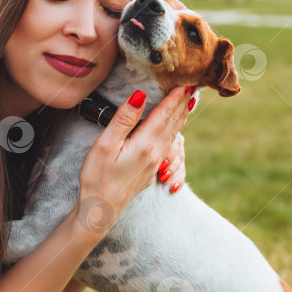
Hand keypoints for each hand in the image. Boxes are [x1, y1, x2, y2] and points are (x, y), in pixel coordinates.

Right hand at [76, 85, 191, 234]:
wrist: (101, 210)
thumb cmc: (97, 176)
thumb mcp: (105, 144)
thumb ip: (124, 119)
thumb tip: (140, 95)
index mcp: (145, 144)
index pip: (163, 114)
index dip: (174, 97)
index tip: (185, 81)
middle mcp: (155, 153)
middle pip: (173, 123)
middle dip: (182, 104)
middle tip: (194, 87)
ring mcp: (155, 163)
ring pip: (173, 134)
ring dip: (181, 117)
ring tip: (188, 103)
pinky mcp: (150, 170)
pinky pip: (169, 145)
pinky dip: (174, 131)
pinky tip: (173, 130)